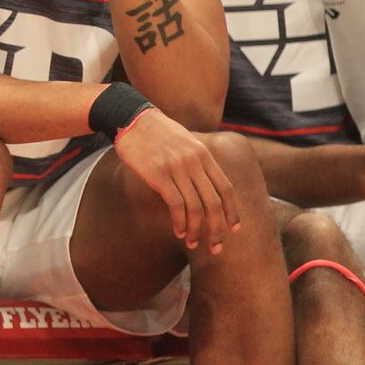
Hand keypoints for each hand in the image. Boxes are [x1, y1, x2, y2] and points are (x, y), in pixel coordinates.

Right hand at [114, 111, 241, 253]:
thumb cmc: (156, 132)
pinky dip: (179, 222)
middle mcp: (194, 162)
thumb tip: (205, 185)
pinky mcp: (158, 174)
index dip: (232, 211)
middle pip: (214, 203)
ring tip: (192, 243)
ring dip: (196, 230)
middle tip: (215, 247)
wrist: (131, 117)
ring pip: (195, 207)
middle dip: (217, 229)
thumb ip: (197, 161)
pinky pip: (176, 205)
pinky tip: (178, 231)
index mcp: (203, 154)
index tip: (234, 229)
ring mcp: (176, 167)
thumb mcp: (185, 142)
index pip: (226, 188)